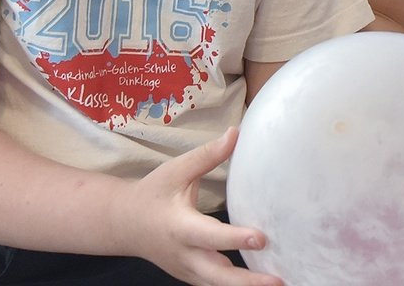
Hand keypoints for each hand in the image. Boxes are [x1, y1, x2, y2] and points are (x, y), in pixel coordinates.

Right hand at [121, 128, 282, 285]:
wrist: (125, 223)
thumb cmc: (153, 193)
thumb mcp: (176, 170)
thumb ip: (208, 155)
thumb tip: (235, 133)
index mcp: (180, 227)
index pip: (211, 236)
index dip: (235, 238)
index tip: (261, 238)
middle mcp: (185, 255)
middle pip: (218, 276)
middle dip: (248, 282)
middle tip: (278, 280)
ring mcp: (187, 270)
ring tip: (278, 283)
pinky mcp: (191, 276)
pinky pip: (215, 285)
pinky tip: (259, 282)